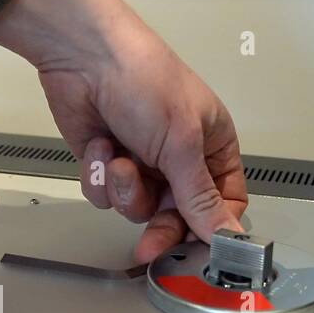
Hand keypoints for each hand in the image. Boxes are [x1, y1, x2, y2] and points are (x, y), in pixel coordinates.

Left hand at [0, 0, 246, 262]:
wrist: (83, 58)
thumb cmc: (145, 81)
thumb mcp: (182, 143)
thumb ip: (201, 196)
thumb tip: (229, 236)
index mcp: (214, 147)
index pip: (225, 203)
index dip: (212, 230)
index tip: (198, 254)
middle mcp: (180, 160)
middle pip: (179, 217)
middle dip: (159, 226)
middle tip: (148, 246)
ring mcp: (142, 163)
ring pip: (138, 209)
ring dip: (125, 189)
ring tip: (118, 157)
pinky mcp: (106, 166)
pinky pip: (105, 196)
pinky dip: (98, 175)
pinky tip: (99, 145)